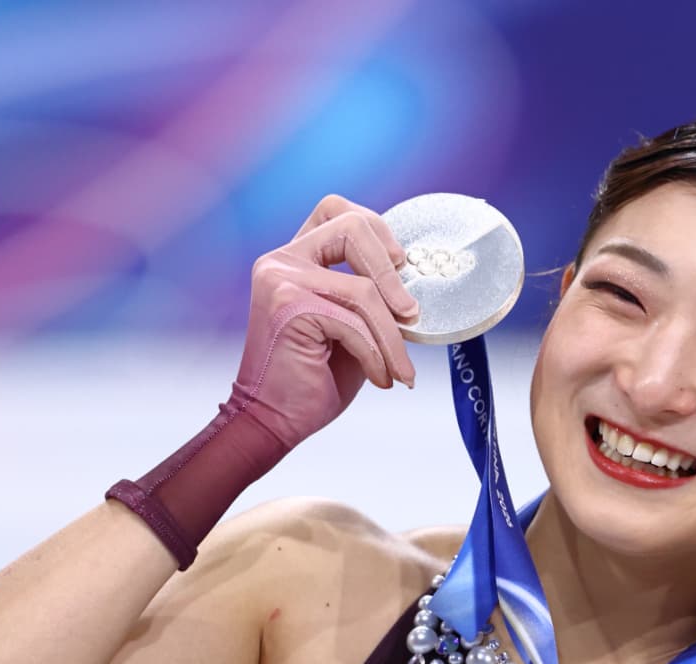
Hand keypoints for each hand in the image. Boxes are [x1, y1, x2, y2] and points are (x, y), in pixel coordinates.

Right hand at [237, 194, 421, 449]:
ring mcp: (281, 280)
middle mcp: (282, 260)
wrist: (277, 419)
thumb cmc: (317, 375)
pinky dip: (378, 356)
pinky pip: (355, 323)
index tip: (402, 267)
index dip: (378, 230)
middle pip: (353, 228)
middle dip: (393, 274)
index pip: (339, 211)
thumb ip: (370, 293)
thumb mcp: (352, 324)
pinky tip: (381, 379)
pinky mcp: (289, 307)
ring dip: (392, 336)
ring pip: (364, 288)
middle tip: (411, 315)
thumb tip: (418, 280)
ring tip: (399, 369)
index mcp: (296, 257)